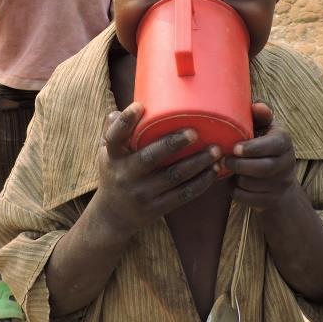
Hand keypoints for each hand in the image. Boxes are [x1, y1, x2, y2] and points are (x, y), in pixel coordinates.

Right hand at [93, 102, 220, 238]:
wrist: (113, 216)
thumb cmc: (114, 173)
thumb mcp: (107, 152)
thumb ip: (116, 130)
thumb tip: (133, 105)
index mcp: (113, 156)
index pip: (114, 137)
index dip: (125, 122)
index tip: (139, 106)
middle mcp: (126, 175)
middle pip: (150, 157)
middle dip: (173, 143)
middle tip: (194, 132)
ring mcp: (143, 193)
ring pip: (174, 176)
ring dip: (197, 162)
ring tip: (216, 150)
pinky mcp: (158, 207)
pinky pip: (183, 194)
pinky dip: (201, 182)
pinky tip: (214, 170)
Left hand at [223, 103, 298, 211]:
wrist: (275, 176)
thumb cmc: (260, 142)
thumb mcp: (261, 126)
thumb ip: (259, 116)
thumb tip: (257, 107)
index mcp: (284, 140)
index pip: (274, 145)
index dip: (253, 148)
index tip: (235, 148)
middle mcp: (288, 163)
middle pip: (264, 168)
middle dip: (240, 165)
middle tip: (225, 160)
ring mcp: (281, 184)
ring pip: (253, 185)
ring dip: (236, 178)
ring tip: (228, 170)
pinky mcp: (271, 200)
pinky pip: (247, 198)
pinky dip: (235, 191)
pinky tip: (232, 182)